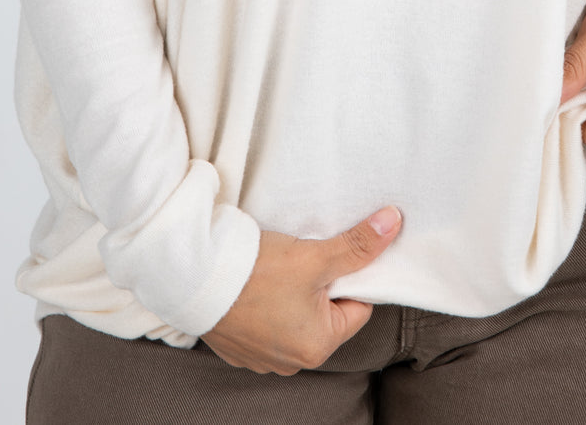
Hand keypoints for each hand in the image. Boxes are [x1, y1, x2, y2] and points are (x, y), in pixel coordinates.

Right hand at [200, 204, 402, 373]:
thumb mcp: (315, 255)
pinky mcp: (238, 346)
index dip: (350, 276)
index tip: (335, 255)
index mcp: (318, 346)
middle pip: (325, 313)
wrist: (192, 275)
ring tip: (278, 267)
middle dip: (320, 285)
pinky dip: (266, 303)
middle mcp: (291, 362)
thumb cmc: (255, 272)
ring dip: (293, 293)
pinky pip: (266, 323)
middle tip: (305, 257)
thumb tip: (393, 224)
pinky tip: (255, 282)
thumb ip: (358, 245)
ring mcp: (261, 357)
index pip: (356, 307)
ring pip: (295, 317)